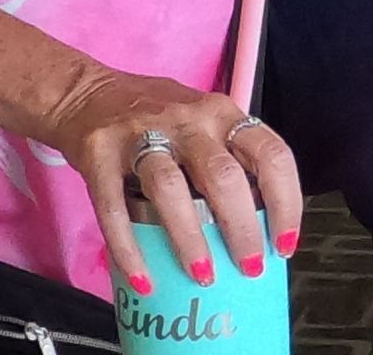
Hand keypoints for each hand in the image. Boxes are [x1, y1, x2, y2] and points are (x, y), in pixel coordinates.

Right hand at [47, 69, 302, 293]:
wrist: (86, 93)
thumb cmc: (158, 117)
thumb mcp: (204, 123)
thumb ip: (230, 161)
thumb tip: (260, 228)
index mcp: (222, 114)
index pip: (270, 154)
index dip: (286, 202)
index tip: (285, 244)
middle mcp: (188, 120)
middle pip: (224, 176)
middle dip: (242, 229)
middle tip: (250, 268)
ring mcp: (141, 134)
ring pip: (171, 188)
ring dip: (191, 239)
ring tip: (204, 276)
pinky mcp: (100, 155)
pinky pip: (115, 209)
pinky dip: (130, 250)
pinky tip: (144, 279)